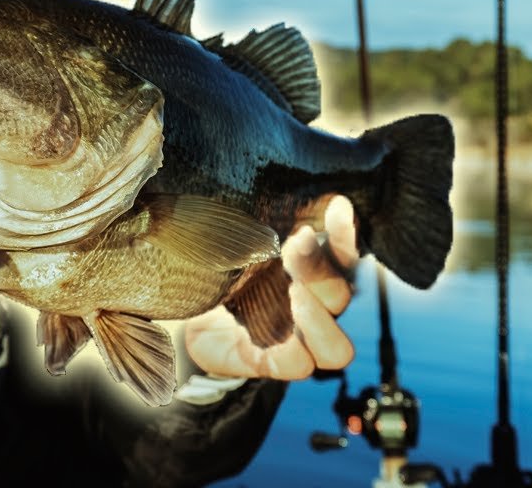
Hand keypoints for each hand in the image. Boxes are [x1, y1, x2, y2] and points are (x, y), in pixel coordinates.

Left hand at [184, 196, 359, 379]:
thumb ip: (254, 210)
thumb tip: (259, 163)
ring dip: (321, 319)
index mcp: (310, 270)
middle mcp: (312, 306)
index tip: (336, 205)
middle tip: (295, 241)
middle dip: (320, 266)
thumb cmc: (220, 260)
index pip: (343, 252)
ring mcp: (296, 339)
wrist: (186, 305)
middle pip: (340, 292)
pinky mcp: (272, 363)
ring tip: (295, 294)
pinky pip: (299, 368)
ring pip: (338, 348)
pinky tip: (282, 339)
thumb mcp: (235, 233)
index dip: (345, 233)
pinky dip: (295, 353)